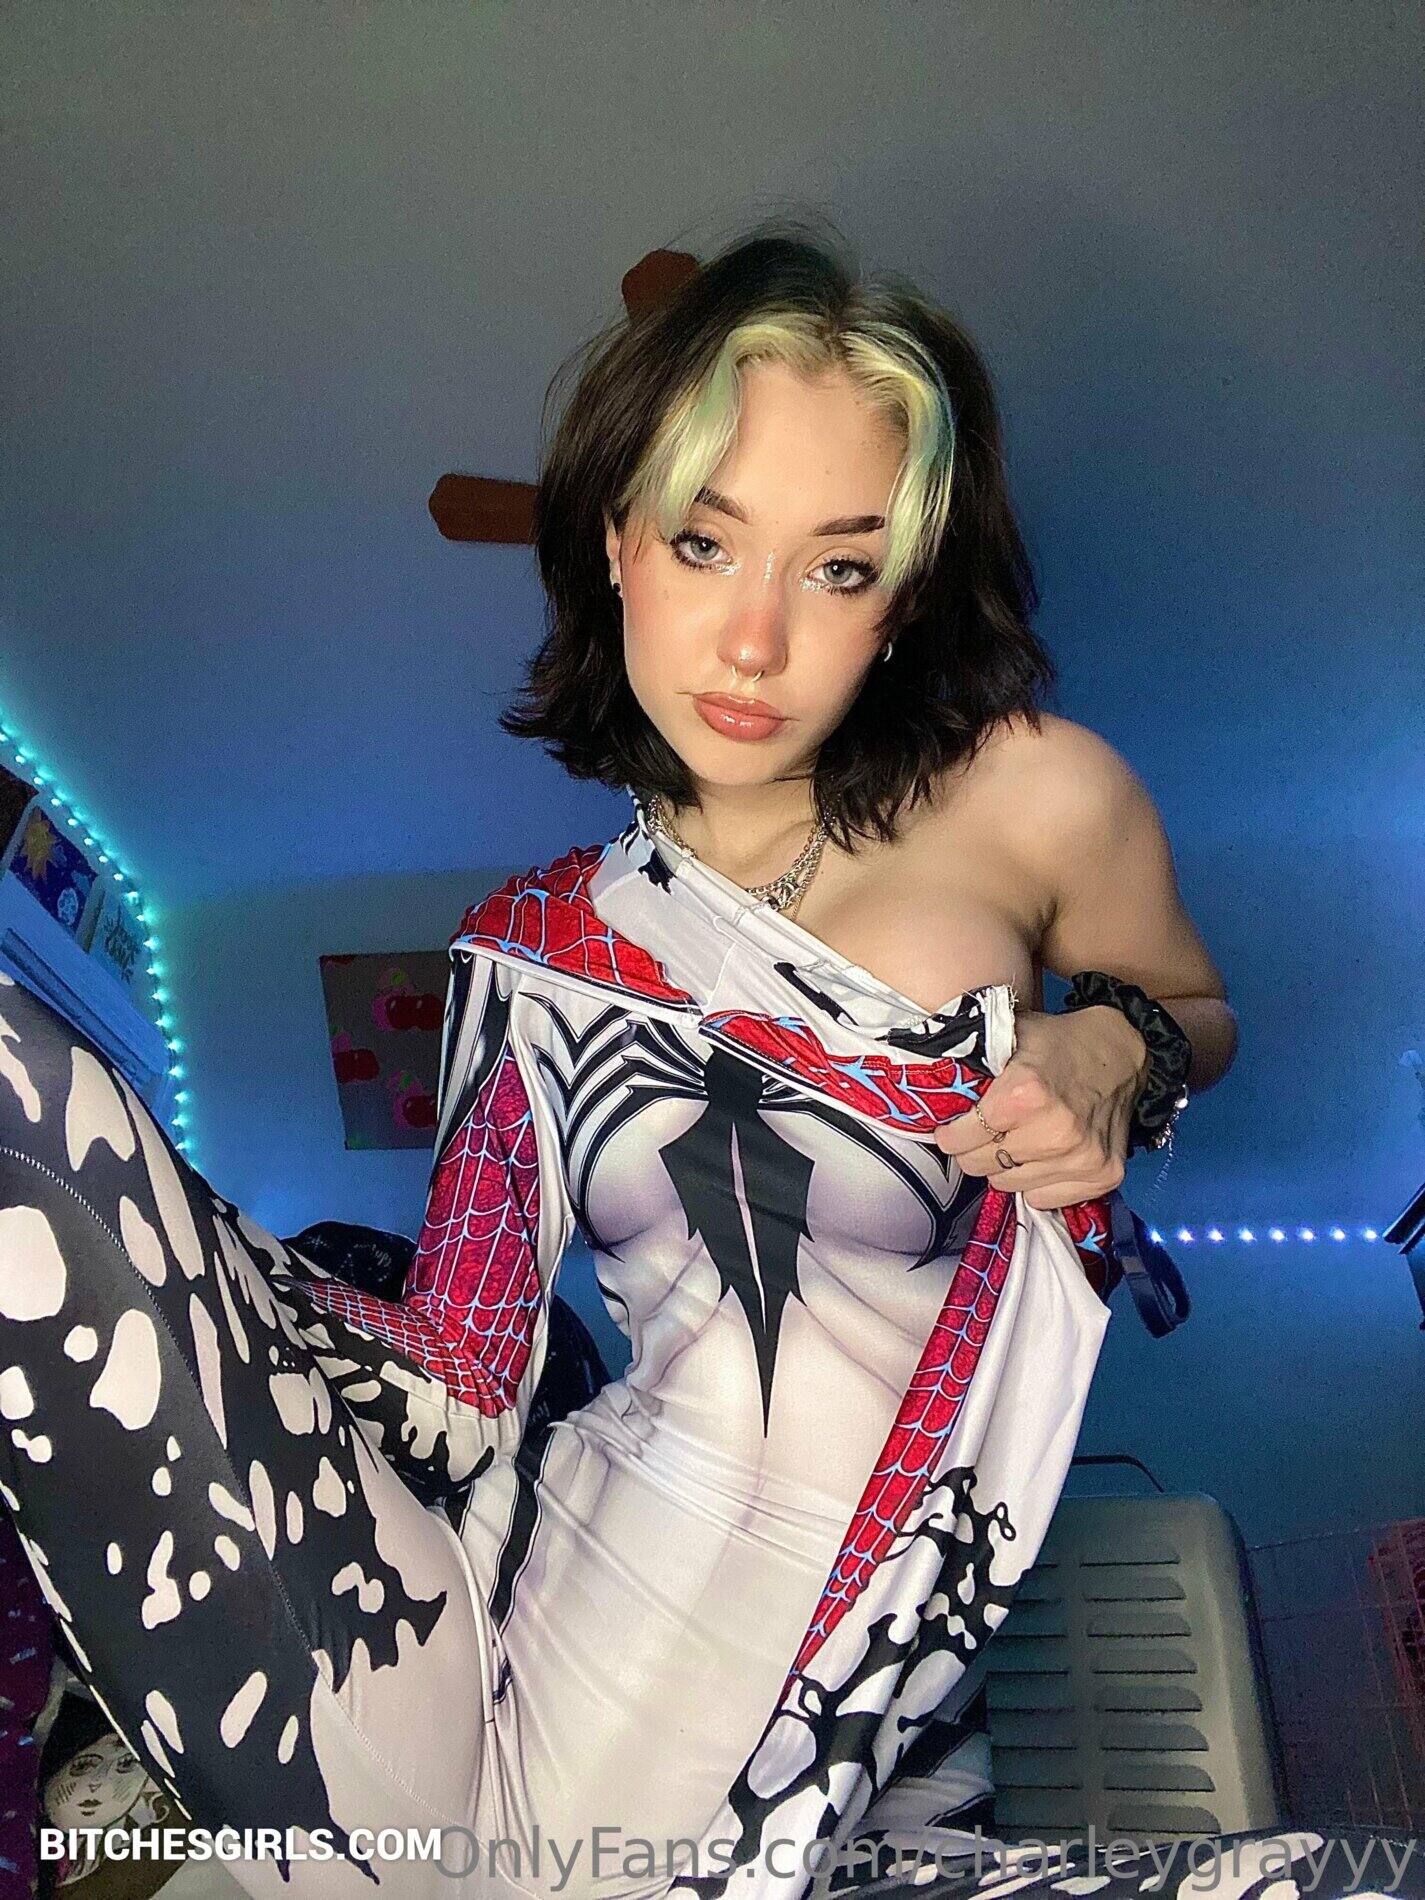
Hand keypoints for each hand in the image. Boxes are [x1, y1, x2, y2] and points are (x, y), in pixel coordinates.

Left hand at [934, 1005, 1149, 1209]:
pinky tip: (1041, 1157)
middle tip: (982, 1135)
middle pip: (981, 1166)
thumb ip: (970, 1058)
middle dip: (973, 1150)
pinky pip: (1044, 1200)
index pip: (961, 1138)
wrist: (1121, 1053)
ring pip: (1009, 1185)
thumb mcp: (1008, 1035)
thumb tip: (928, 1085)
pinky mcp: (1103, 1176)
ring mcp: (1082, 1158)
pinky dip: (1035, 1183)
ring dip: (1003, 1167)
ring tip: (1014, 1142)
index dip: (950, 1135)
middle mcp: (1055, 1132)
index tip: (951, 1130)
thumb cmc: (1057, 1044)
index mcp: (1025, 1094)